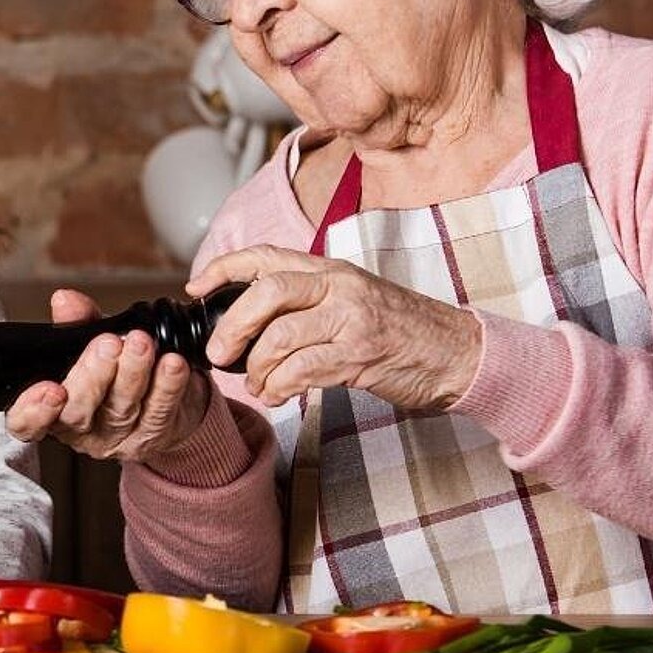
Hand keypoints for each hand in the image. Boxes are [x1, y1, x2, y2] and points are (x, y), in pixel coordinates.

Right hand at [2, 287, 210, 464]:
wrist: (166, 392)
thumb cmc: (117, 368)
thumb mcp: (90, 342)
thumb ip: (76, 322)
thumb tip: (65, 301)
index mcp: (53, 411)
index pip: (28, 423)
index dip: (33, 410)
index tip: (51, 389)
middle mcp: (82, 431)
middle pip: (78, 413)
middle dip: (93, 377)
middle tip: (107, 344)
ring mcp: (120, 439)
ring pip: (122, 410)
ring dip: (132, 373)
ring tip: (141, 343)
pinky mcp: (156, 436)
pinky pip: (161, 411)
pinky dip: (168, 385)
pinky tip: (172, 363)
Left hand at [190, 245, 484, 410]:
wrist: (457, 352)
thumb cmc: (399, 330)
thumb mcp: (351, 298)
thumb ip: (307, 300)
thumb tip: (248, 317)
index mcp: (330, 268)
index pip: (265, 256)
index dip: (223, 268)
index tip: (196, 288)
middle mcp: (339, 286)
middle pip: (266, 293)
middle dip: (232, 326)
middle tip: (218, 354)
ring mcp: (352, 318)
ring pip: (281, 337)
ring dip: (256, 368)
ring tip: (255, 385)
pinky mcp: (361, 354)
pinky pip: (303, 370)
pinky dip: (279, 387)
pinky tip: (276, 395)